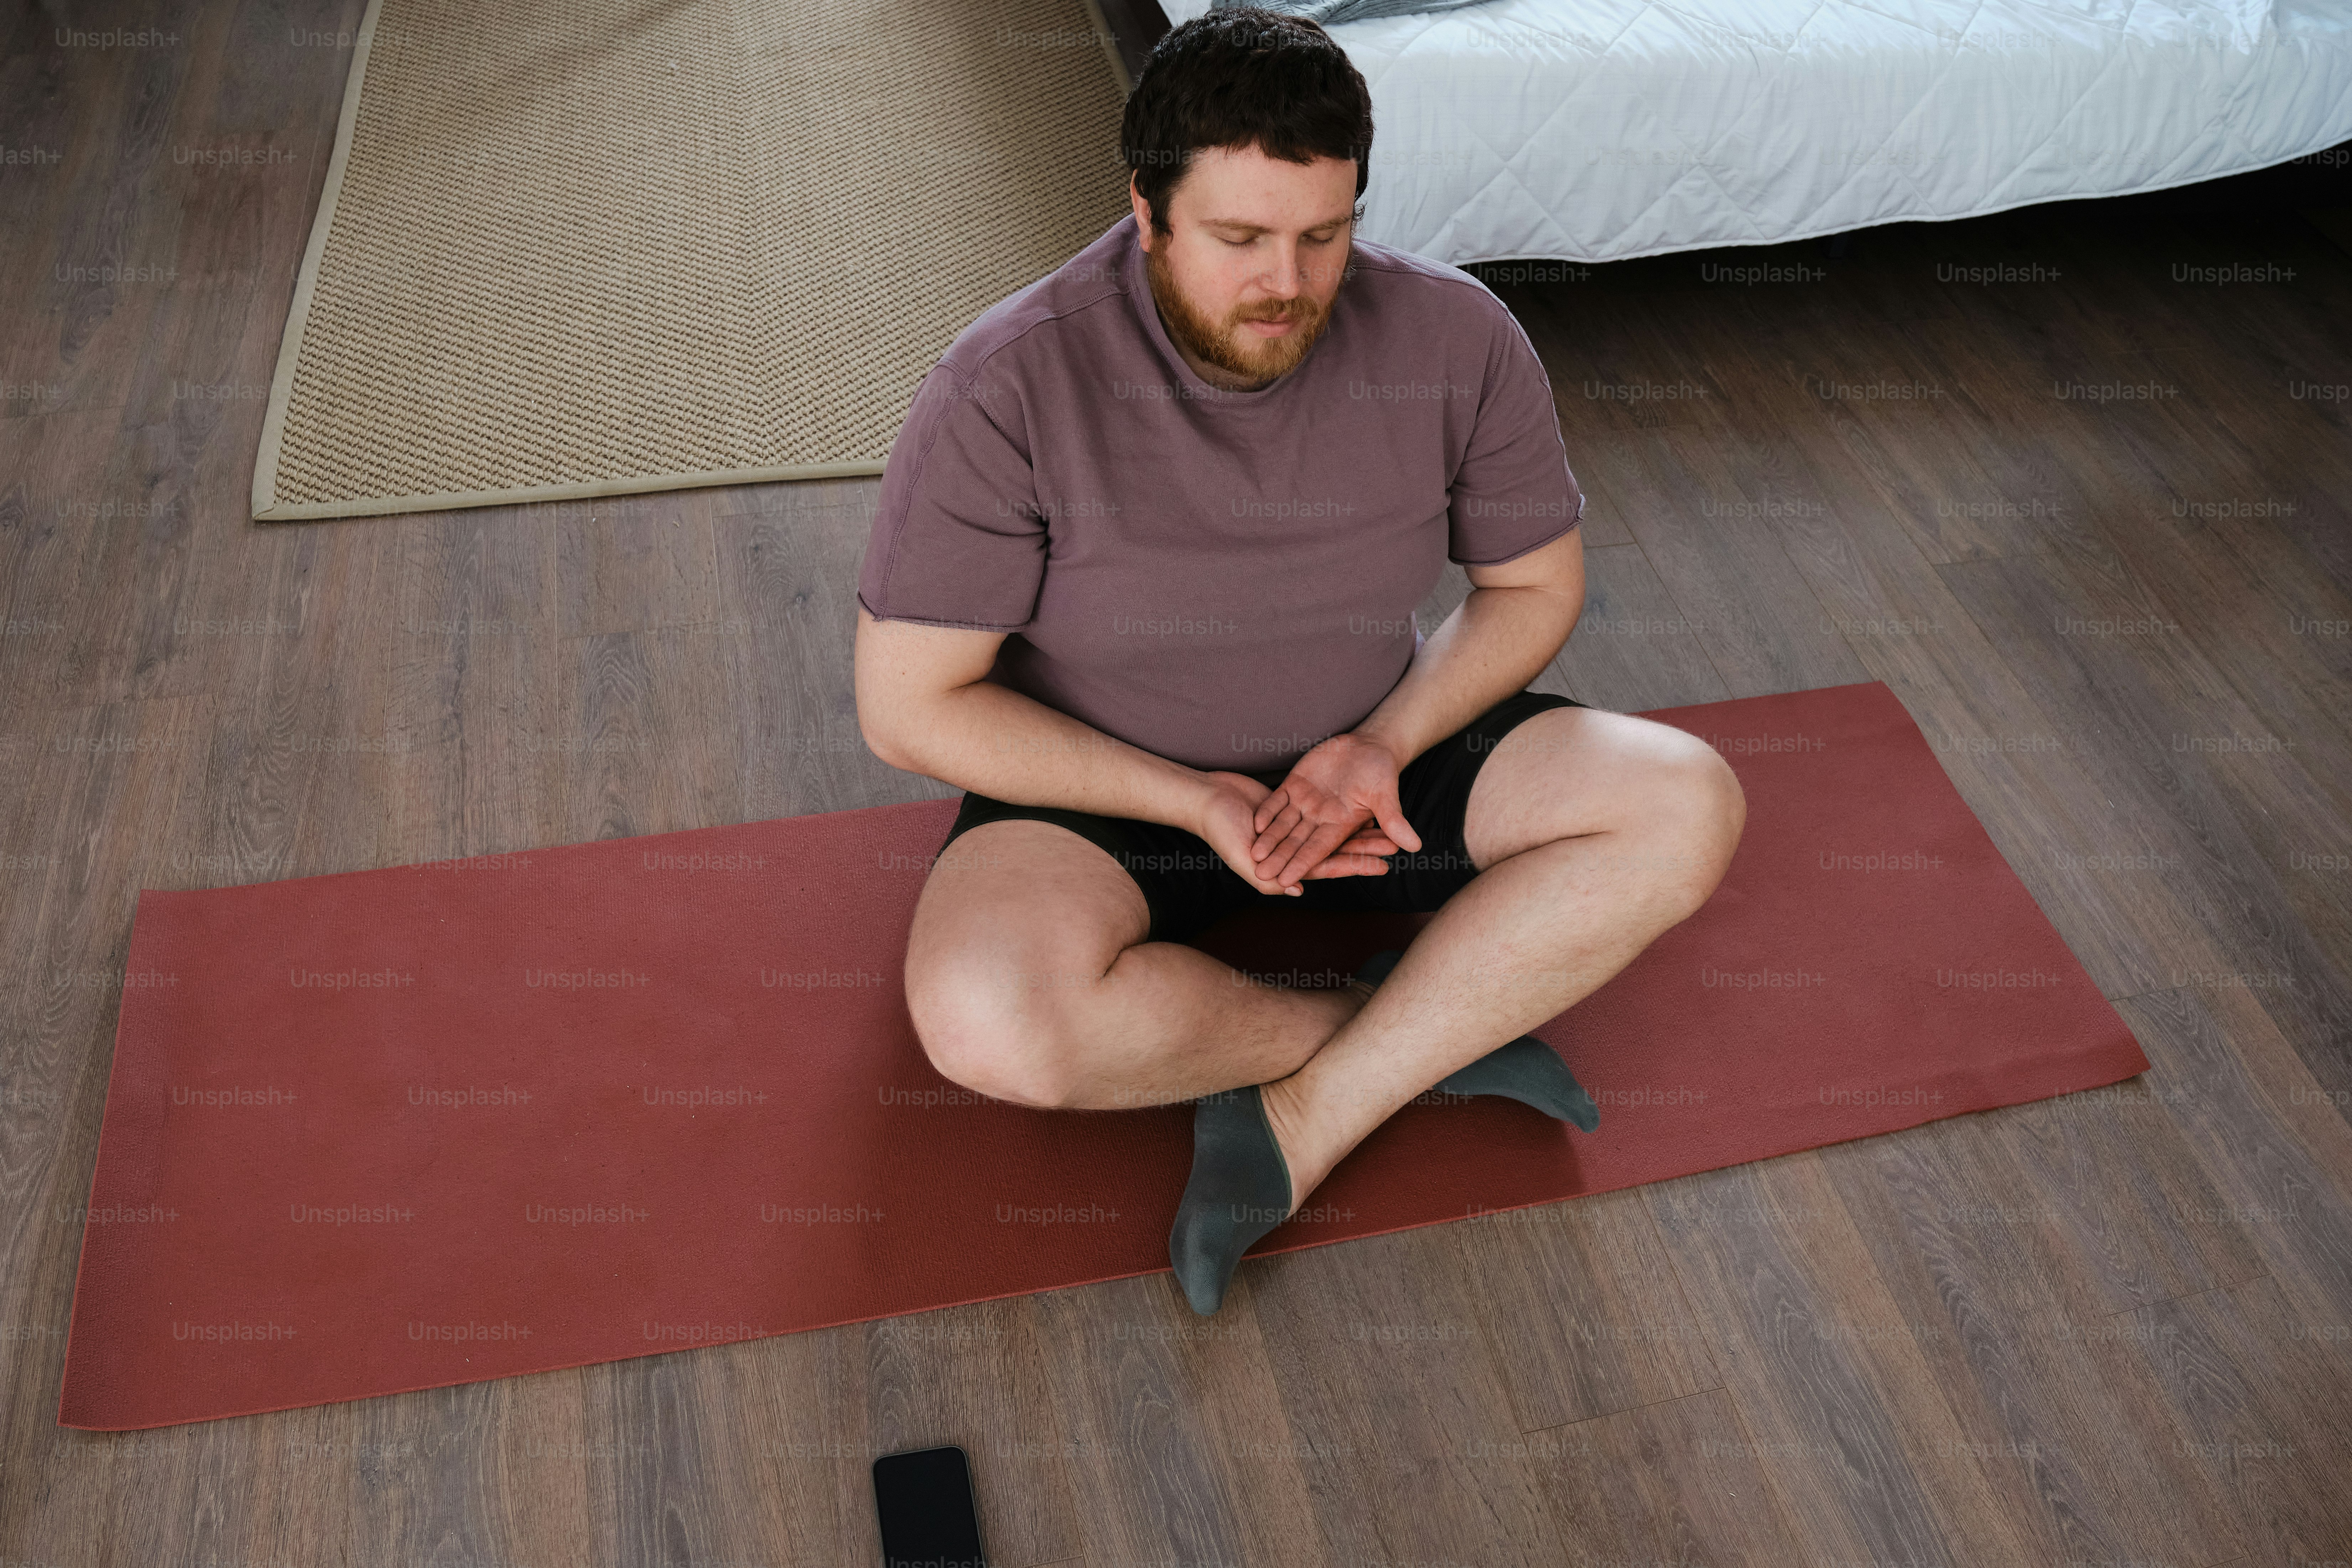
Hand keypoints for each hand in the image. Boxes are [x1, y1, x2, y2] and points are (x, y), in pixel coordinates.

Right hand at [1192, 771, 1391, 895]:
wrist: (1206, 798)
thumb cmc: (1221, 832)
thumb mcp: (1243, 861)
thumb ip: (1270, 880)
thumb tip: (1300, 890)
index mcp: (1287, 863)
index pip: (1329, 866)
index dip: (1356, 866)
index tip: (1384, 866)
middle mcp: (1294, 847)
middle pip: (1337, 848)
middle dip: (1364, 848)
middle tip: (1395, 845)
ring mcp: (1293, 826)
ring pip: (1332, 827)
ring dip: (1357, 827)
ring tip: (1384, 825)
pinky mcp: (1289, 805)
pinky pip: (1320, 808)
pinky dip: (1338, 807)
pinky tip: (1358, 803)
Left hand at [1249, 732, 1423, 887]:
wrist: (1369, 745)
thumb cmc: (1381, 770)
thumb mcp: (1385, 794)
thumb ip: (1393, 820)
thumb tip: (1414, 846)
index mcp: (1340, 824)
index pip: (1318, 849)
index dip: (1301, 864)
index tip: (1285, 881)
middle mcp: (1320, 817)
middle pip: (1296, 842)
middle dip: (1279, 859)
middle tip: (1261, 875)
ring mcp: (1306, 801)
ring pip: (1283, 825)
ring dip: (1269, 839)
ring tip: (1252, 855)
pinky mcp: (1295, 784)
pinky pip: (1278, 800)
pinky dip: (1268, 811)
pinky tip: (1255, 823)